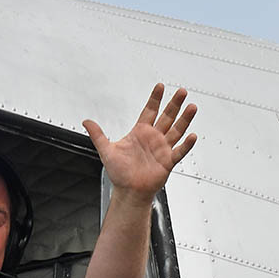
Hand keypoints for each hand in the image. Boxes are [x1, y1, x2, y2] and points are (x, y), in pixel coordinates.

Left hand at [83, 83, 196, 202]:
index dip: (155, 99)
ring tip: (191, 107)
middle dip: (174, 104)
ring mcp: (162, 149)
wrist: (128, 191)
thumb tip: (86, 122)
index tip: (160, 86)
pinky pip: (179, 151)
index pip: (150, 111)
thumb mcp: (106, 150)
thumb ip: (98, 135)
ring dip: (184, 119)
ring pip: (176, 130)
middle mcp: (153, 138)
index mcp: (140, 132)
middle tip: (182, 92)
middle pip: (167, 117)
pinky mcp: (168, 161)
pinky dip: (186, 144)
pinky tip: (192, 135)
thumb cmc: (119, 173)